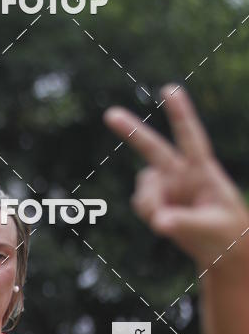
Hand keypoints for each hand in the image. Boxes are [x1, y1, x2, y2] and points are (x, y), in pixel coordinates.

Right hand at [104, 85, 248, 268]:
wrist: (220, 245)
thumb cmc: (224, 232)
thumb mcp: (210, 227)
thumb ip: (184, 222)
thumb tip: (158, 221)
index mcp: (203, 171)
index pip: (192, 139)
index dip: (181, 113)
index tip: (169, 89)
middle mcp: (182, 172)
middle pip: (154, 149)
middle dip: (132, 131)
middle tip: (110, 115)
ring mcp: (167, 186)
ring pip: (144, 186)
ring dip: (149, 203)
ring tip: (164, 221)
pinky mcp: (156, 200)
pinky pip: (141, 204)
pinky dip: (148, 213)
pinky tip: (163, 221)